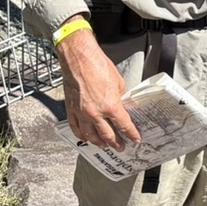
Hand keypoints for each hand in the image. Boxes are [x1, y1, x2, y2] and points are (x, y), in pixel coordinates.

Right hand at [57, 29, 140, 149]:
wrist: (79, 58)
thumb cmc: (98, 65)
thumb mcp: (118, 82)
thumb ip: (118, 96)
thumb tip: (119, 103)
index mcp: (110, 106)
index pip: (124, 126)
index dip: (131, 134)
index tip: (135, 139)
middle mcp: (96, 113)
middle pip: (107, 135)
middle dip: (116, 143)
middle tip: (121, 147)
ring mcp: (82, 113)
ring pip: (90, 135)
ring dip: (98, 143)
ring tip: (103, 146)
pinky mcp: (71, 109)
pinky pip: (75, 128)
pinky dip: (81, 135)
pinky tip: (84, 138)